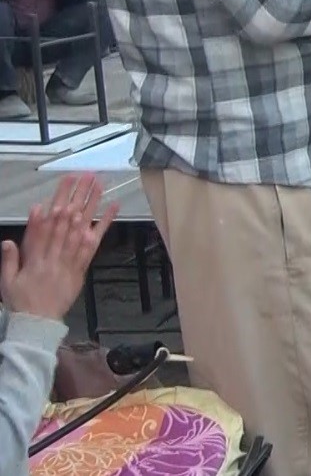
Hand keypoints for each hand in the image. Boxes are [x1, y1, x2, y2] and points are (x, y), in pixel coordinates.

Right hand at [0, 174, 117, 320]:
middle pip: (65, 221)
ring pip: (81, 228)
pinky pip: (94, 245)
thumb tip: (8, 239)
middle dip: (75, 196)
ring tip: (98, 185)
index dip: (53, 203)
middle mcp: (54, 256)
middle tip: (84, 176)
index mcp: (34, 257)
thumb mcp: (7, 281)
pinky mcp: (81, 268)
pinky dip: (103, 226)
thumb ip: (9, 259)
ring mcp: (69, 261)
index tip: (59, 187)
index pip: (44, 225)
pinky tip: (112, 209)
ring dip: (90, 204)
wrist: (38, 323)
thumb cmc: (21, 301)